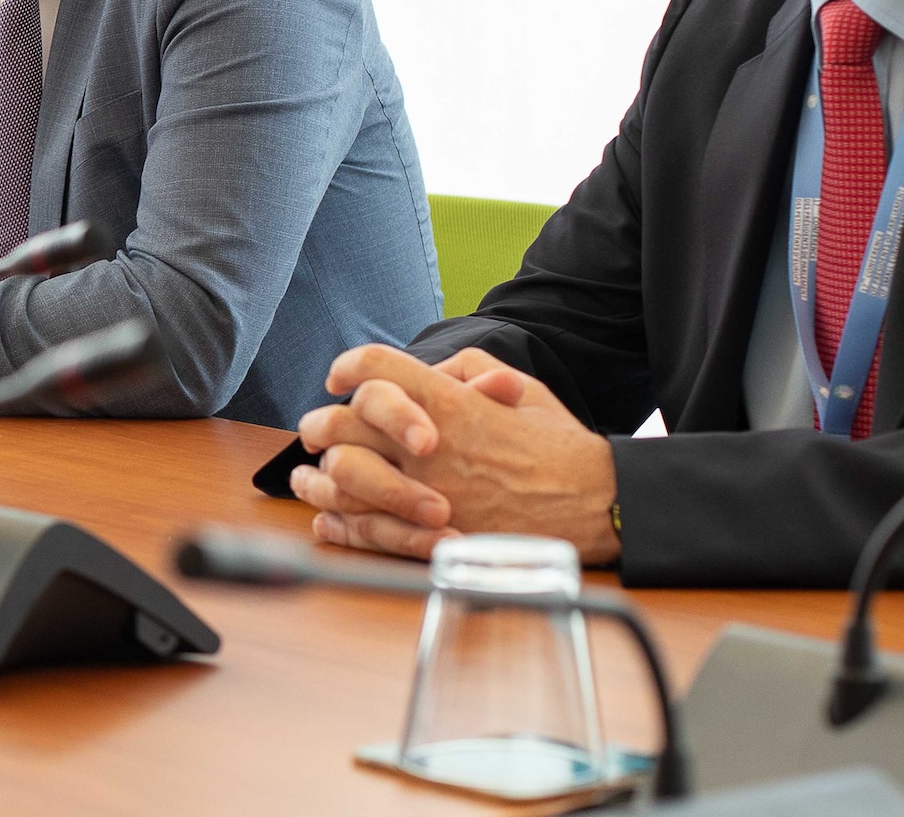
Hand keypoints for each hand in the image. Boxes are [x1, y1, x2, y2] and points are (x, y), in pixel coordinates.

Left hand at [290, 345, 618, 563]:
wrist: (595, 506)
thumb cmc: (559, 447)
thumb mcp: (522, 387)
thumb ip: (472, 368)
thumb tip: (438, 369)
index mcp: (448, 404)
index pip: (376, 368)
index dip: (350, 365)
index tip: (341, 376)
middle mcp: (428, 446)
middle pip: (342, 422)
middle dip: (321, 423)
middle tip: (317, 428)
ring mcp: (424, 493)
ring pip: (343, 477)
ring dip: (319, 475)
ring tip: (309, 475)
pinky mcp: (429, 538)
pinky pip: (364, 530)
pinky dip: (339, 523)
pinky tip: (329, 518)